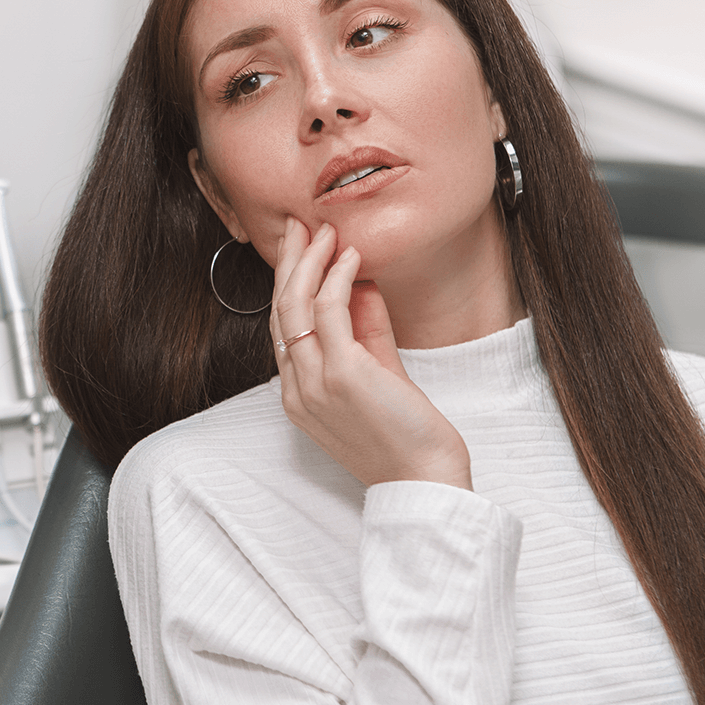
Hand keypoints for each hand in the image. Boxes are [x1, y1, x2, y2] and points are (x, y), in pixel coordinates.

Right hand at [270, 219, 471, 489]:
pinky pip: (329, 312)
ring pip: (295, 305)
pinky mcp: (342, 375)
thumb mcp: (379, 375)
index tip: (300, 248)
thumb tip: (359, 284)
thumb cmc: (405, 435)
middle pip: (280, 310)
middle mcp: (297, 388)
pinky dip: (336, 277)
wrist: (424, 479)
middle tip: (299, 225)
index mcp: (298, 394)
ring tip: (323, 231)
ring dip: (309, 261)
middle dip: (288, 262)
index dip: (289, 282)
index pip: (283, 327)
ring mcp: (315, 382)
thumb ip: (366, 331)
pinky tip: (349, 256)